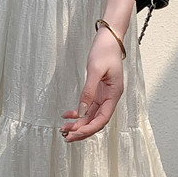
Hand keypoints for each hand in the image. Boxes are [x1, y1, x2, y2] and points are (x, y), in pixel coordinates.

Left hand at [60, 27, 124, 141]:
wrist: (108, 40)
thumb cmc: (104, 51)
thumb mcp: (94, 70)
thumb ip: (88, 91)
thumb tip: (81, 111)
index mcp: (114, 95)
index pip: (102, 119)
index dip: (89, 128)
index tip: (75, 133)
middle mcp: (110, 99)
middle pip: (96, 121)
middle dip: (81, 130)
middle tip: (65, 136)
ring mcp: (104, 97)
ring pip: (91, 117)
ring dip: (78, 124)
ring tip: (63, 129)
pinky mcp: (97, 93)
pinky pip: (88, 108)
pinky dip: (77, 113)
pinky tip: (67, 114)